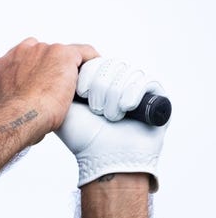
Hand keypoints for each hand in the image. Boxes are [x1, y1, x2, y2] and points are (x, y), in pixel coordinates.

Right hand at [0, 38, 95, 134]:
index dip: (39, 68)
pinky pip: (84, 52)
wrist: (19, 116)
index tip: (45, 79)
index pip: (28, 56)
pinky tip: (93, 73)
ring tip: (76, 86)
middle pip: (47, 53)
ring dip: (70, 68)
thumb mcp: (10, 99)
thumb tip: (32, 101)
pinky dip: (91, 61)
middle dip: (55, 67)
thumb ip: (20, 90)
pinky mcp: (64, 54)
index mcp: (8, 62)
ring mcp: (45, 51)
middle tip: (61, 86)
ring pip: (65, 54)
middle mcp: (25, 51)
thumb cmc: (13, 115)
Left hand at [55, 58, 166, 189]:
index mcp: (99, 83)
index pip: (96, 60)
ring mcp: (139, 88)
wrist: (104, 157)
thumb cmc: (83, 137)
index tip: (81, 93)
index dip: (88, 74)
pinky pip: (146, 80)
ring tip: (110, 116)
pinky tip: (125, 108)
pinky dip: (132, 94)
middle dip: (100, 88)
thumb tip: (61, 63)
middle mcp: (119, 83)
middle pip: (112, 64)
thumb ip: (60, 84)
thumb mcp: (63, 106)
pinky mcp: (157, 96)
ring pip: (127, 72)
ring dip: (114, 96)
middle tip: (96, 110)